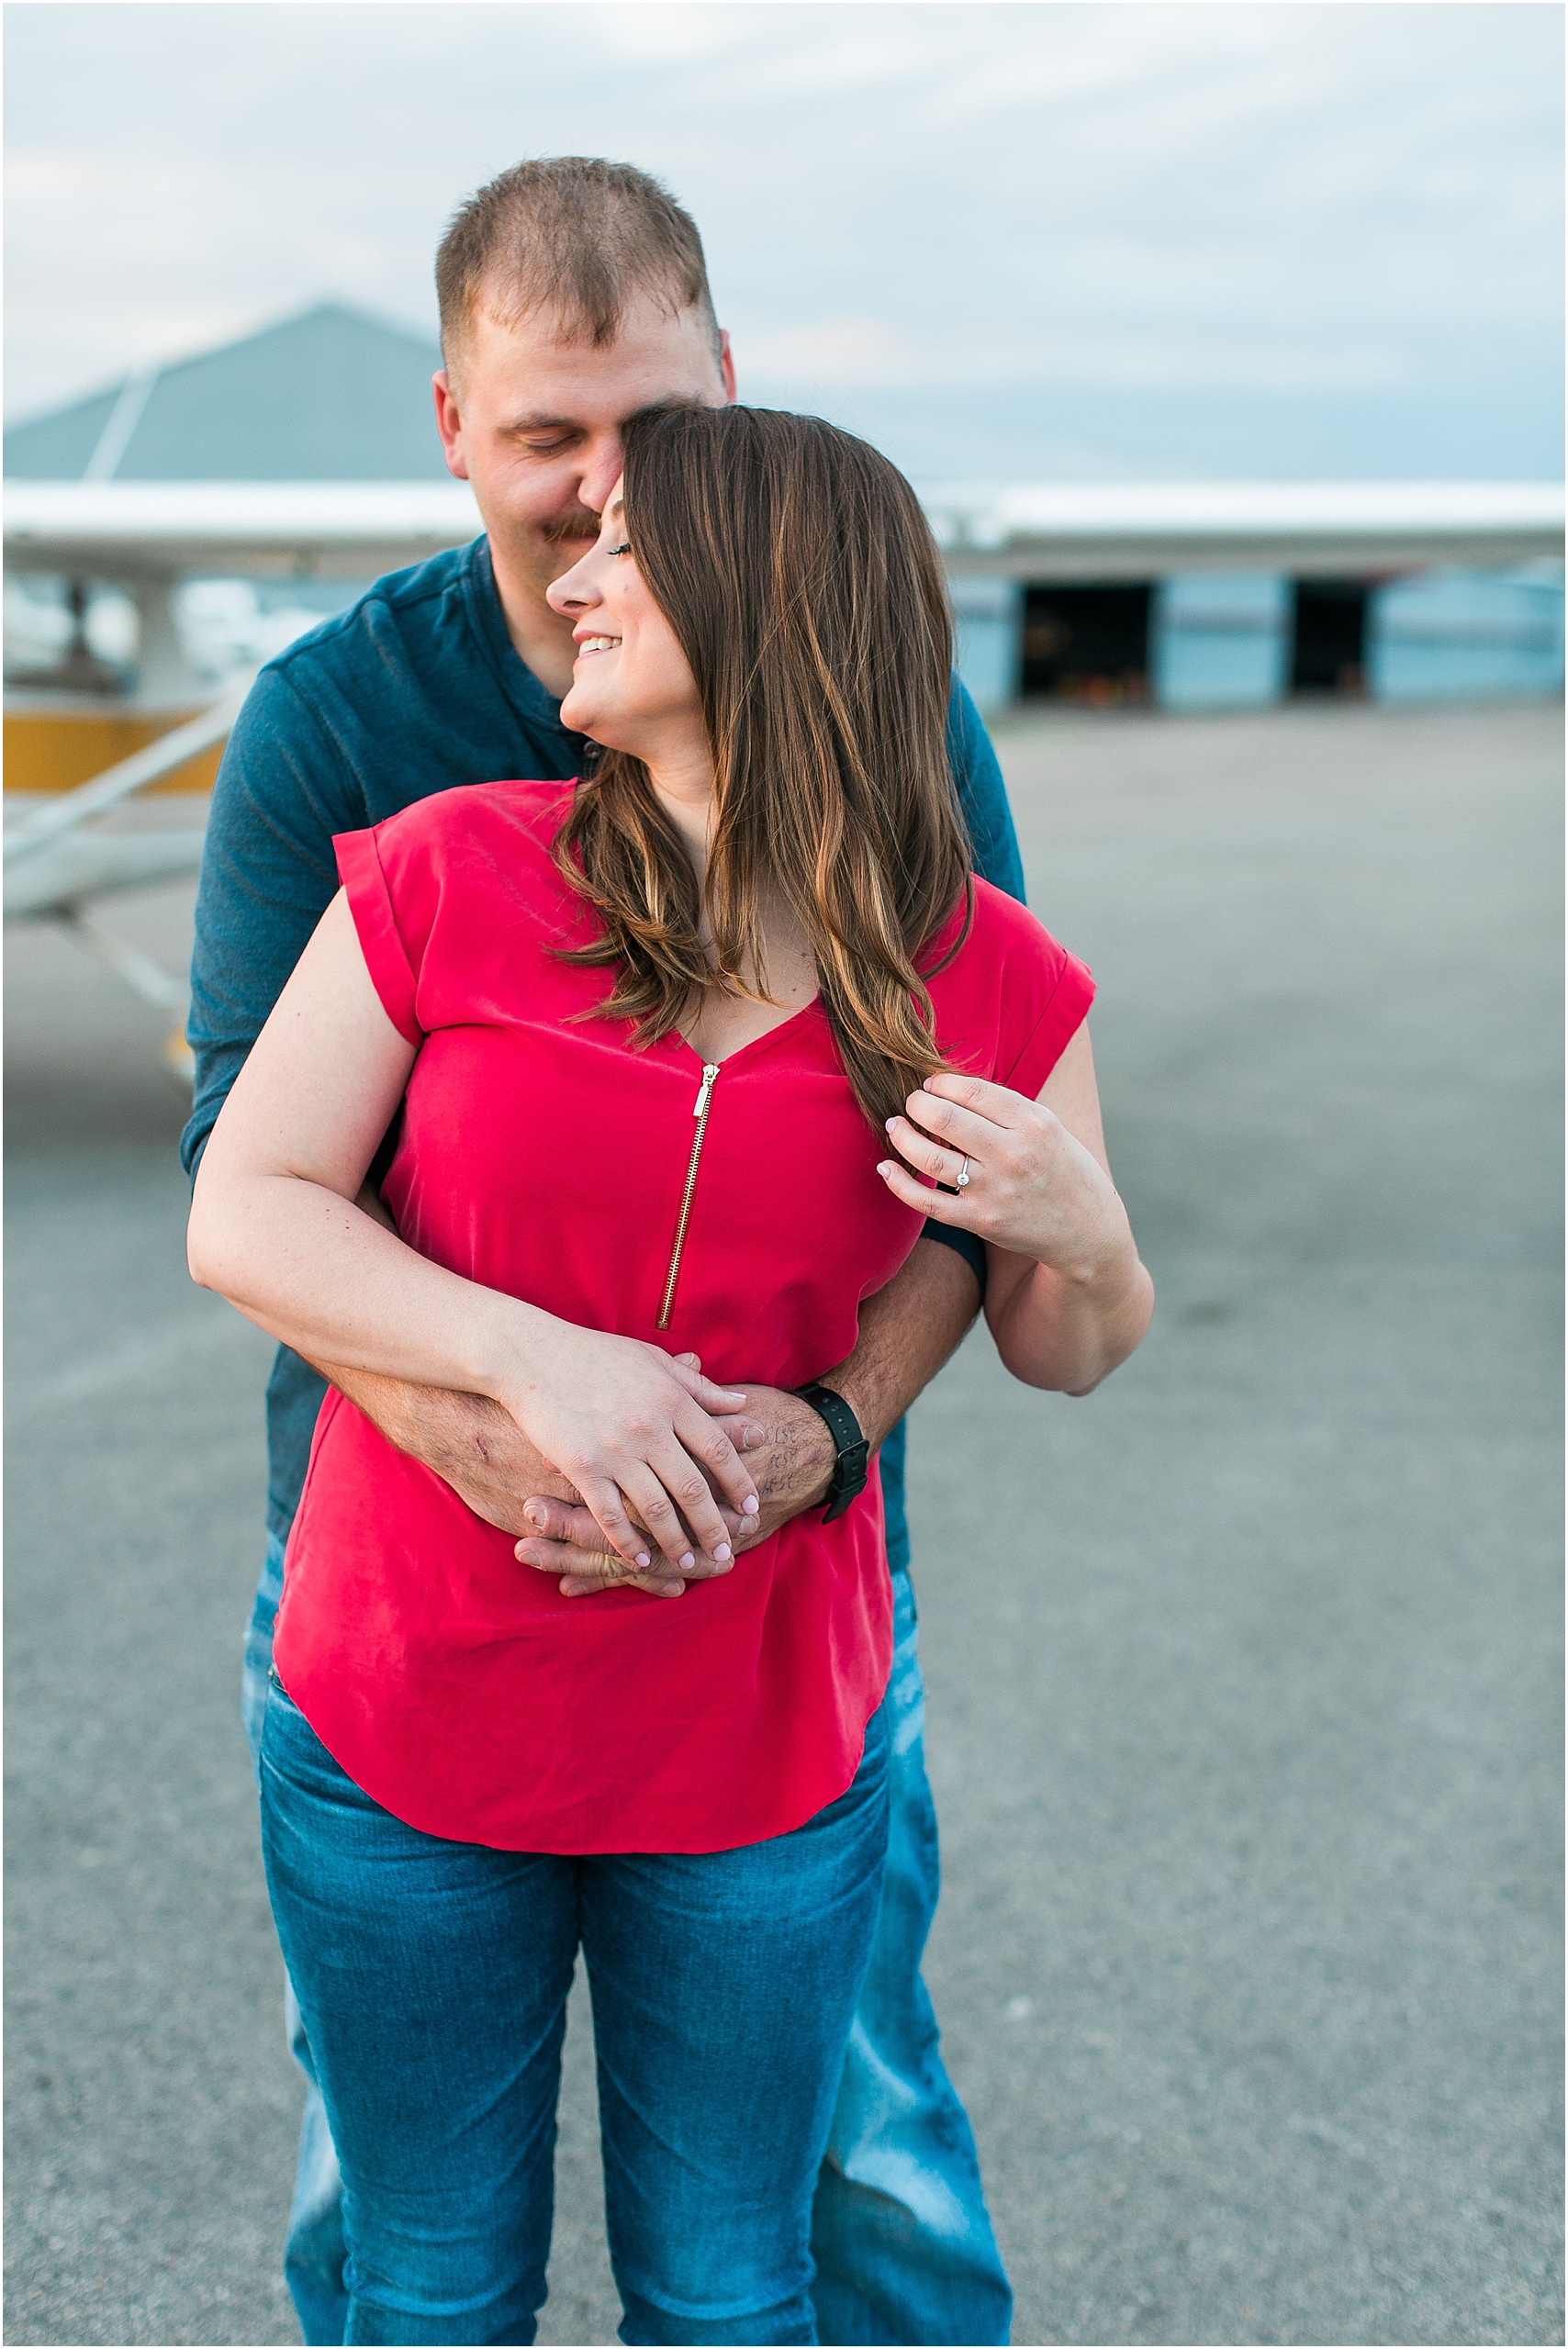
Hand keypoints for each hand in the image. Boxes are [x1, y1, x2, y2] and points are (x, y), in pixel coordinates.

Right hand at [514, 1376, 836, 1599]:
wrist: (531, 1356)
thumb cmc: (595, 1355)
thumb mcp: (653, 1360)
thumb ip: (697, 1385)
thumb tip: (741, 1405)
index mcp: (671, 1399)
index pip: (717, 1450)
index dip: (739, 1483)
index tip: (751, 1509)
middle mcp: (649, 1428)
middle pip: (693, 1488)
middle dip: (715, 1526)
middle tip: (727, 1553)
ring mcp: (615, 1451)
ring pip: (656, 1510)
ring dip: (677, 1542)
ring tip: (690, 1563)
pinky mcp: (582, 1468)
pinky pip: (611, 1516)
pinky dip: (629, 1543)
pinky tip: (642, 1559)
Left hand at [878, 1072, 1127, 1280]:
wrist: (1087, 1230)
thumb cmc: (1061, 1168)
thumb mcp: (1047, 1126)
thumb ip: (1004, 1107)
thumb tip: (945, 1084)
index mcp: (1034, 1123)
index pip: (972, 1091)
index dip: (941, 1083)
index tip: (930, 1084)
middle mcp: (1015, 1155)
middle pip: (946, 1120)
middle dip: (917, 1105)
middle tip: (910, 1103)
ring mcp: (996, 1191)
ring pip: (931, 1159)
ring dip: (903, 1137)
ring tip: (895, 1126)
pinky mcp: (981, 1221)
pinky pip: (928, 1203)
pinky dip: (899, 1184)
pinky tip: (886, 1168)